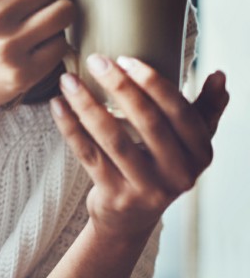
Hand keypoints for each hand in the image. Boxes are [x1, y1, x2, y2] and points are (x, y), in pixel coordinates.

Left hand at [51, 55, 229, 241]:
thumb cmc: (160, 167)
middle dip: (120, 87)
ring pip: (113, 139)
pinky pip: (88, 155)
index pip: (180, 112)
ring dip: (87, 105)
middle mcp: (179, 173)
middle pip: (147, 123)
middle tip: (96, 60)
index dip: (154, 83)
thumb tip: (219, 75)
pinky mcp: (115, 196)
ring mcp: (147, 188)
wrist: (131, 218)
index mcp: (200, 153)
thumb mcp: (189, 143)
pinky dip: (70, 127)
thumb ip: (206, 110)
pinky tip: (57, 105)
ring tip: (67, 80)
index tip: (126, 59)